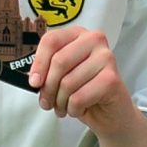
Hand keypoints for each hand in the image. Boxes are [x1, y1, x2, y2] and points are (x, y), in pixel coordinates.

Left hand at [28, 24, 145, 139]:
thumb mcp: (61, 76)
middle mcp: (94, 40)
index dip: (38, 63)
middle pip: (59, 62)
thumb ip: (47, 71)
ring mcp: (106, 58)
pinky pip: (78, 97)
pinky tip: (79, 109)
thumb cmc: (84, 90)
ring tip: (64, 107)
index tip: (34, 82)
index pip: (51, 40)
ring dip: (60, 102)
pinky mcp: (112, 79)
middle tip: (47, 102)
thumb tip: (34, 78)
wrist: (111, 111)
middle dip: (48, 87)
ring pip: (67, 83)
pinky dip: (73, 109)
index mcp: (78, 34)